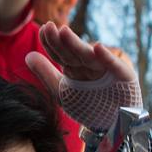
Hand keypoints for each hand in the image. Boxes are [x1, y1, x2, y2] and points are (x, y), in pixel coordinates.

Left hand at [27, 22, 142, 131]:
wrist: (113, 124)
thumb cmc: (88, 106)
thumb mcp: (61, 92)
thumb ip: (45, 73)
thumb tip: (28, 55)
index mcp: (75, 68)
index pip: (60, 53)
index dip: (51, 42)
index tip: (43, 29)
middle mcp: (89, 66)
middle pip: (72, 53)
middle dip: (60, 41)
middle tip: (49, 26)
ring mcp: (105, 70)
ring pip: (88, 57)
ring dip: (76, 45)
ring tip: (64, 32)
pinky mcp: (123, 76)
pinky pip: (114, 66)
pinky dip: (107, 58)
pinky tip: (97, 48)